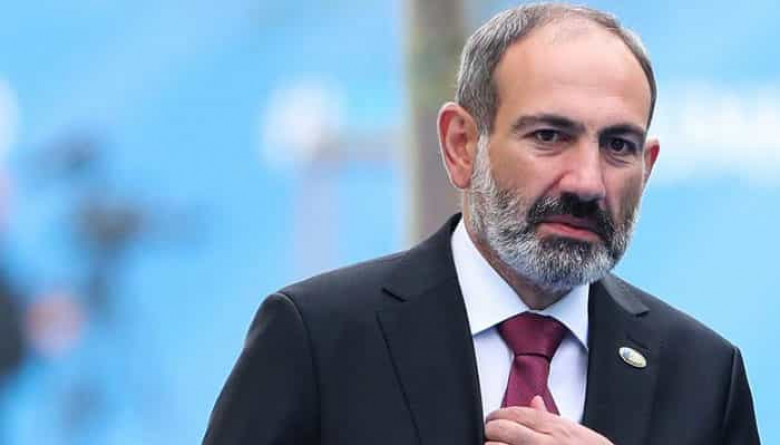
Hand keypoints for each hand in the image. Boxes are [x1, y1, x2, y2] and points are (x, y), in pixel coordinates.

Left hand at [484, 396, 612, 444]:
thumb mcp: (578, 433)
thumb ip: (552, 417)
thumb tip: (535, 401)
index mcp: (554, 428)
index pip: (513, 413)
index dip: (498, 415)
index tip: (493, 419)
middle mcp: (542, 443)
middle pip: (500, 428)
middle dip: (491, 430)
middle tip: (490, 434)